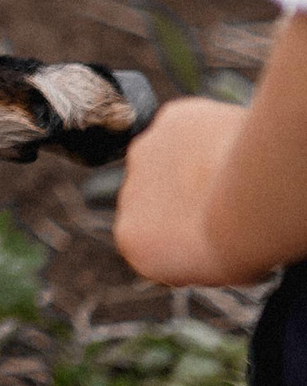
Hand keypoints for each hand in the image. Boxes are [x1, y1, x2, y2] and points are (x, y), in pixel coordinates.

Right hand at [113, 94, 247, 286]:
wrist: (258, 202)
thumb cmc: (244, 245)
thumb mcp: (209, 266)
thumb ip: (189, 246)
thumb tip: (205, 230)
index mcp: (131, 239)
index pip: (152, 235)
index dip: (184, 235)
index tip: (212, 236)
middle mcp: (128, 194)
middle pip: (156, 193)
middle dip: (184, 196)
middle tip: (225, 205)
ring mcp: (145, 152)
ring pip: (170, 157)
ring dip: (193, 163)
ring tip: (234, 176)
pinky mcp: (169, 120)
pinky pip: (189, 127)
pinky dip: (208, 134)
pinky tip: (232, 149)